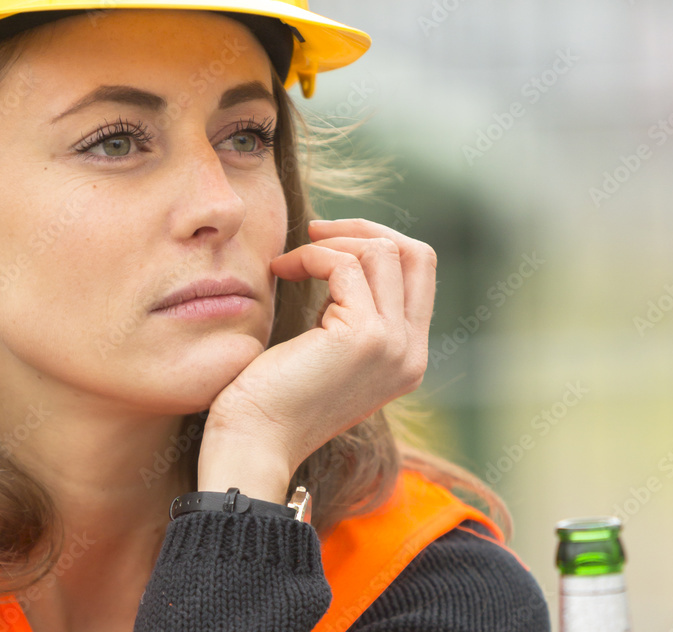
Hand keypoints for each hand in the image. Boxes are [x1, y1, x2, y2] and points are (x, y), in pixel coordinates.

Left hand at [198, 218, 435, 497]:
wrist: (253, 442)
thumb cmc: (274, 395)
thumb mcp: (328, 349)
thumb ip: (351, 313)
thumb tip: (344, 255)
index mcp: (407, 357)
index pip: (419, 272)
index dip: (376, 242)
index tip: (327, 242)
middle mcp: (411, 353)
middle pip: (416, 254)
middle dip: (363, 230)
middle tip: (315, 232)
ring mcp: (393, 345)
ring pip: (383, 251)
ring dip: (330, 243)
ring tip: (290, 260)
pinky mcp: (364, 337)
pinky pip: (344, 265)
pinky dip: (310, 256)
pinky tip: (282, 270)